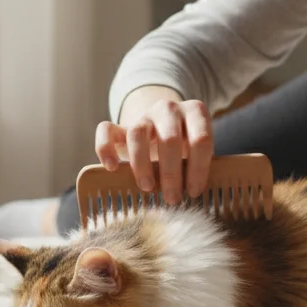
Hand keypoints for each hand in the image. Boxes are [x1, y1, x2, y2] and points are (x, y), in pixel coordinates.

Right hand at [95, 86, 213, 204]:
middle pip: (170, 138)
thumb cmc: (186, 147)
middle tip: (173, 198)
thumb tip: (197, 194)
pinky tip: (111, 167)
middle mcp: (169, 108)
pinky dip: (105, 149)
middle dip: (172, 172)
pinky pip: (105, 130)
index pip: (200, 139)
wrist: (162, 130)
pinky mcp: (120, 125)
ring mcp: (143, 115)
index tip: (194, 192)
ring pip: (137, 133)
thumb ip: (201, 164)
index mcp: (195, 111)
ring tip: (148, 187)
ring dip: (142, 164)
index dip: (198, 168)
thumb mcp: (200, 151)